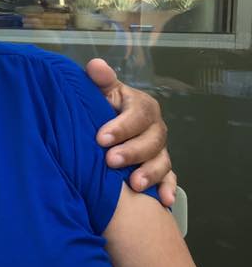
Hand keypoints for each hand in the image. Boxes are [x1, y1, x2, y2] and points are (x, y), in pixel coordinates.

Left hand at [85, 59, 176, 206]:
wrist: (104, 128)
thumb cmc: (101, 108)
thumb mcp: (100, 92)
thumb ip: (100, 81)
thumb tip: (96, 66)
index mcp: (141, 106)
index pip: (137, 115)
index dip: (121, 126)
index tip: (100, 138)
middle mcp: (154, 128)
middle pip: (152, 140)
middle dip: (132, 152)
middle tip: (111, 161)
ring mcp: (159, 149)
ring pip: (161, 161)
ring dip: (150, 173)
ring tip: (134, 184)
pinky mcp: (161, 168)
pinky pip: (169, 179)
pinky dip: (167, 189)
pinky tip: (163, 201)